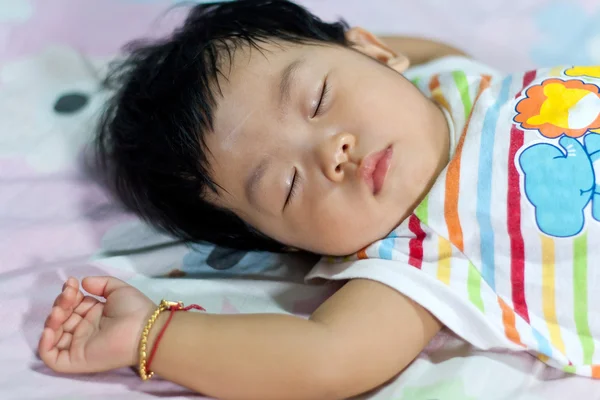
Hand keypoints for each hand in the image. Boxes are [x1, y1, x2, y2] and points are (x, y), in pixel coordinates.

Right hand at [38, 276, 155, 373]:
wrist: (144, 330)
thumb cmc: (135, 309)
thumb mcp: (118, 289)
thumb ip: (100, 283)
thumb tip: (83, 282)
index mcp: (94, 314)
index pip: (71, 305)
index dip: (68, 294)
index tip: (72, 283)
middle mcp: (85, 330)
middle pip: (61, 318)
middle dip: (60, 304)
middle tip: (69, 296)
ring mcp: (79, 345)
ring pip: (54, 335)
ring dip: (51, 321)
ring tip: (60, 311)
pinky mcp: (76, 360)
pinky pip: (52, 357)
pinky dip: (45, 344)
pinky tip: (51, 329)